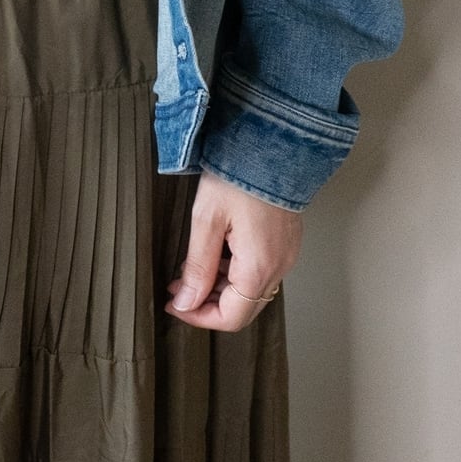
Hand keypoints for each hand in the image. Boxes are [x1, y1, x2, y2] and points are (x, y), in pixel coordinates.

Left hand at [164, 168, 302, 330]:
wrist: (272, 143)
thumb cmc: (240, 174)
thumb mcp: (207, 219)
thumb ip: (197, 267)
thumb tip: (186, 301)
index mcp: (259, 267)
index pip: (231, 318)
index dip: (198, 317)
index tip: (174, 304)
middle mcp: (279, 267)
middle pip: (242, 308)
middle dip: (206, 303)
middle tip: (178, 287)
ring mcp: (285, 255)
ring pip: (250, 290)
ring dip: (219, 287)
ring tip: (192, 268)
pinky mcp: (285, 242)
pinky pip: (259, 270)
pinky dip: (235, 271)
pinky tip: (216, 253)